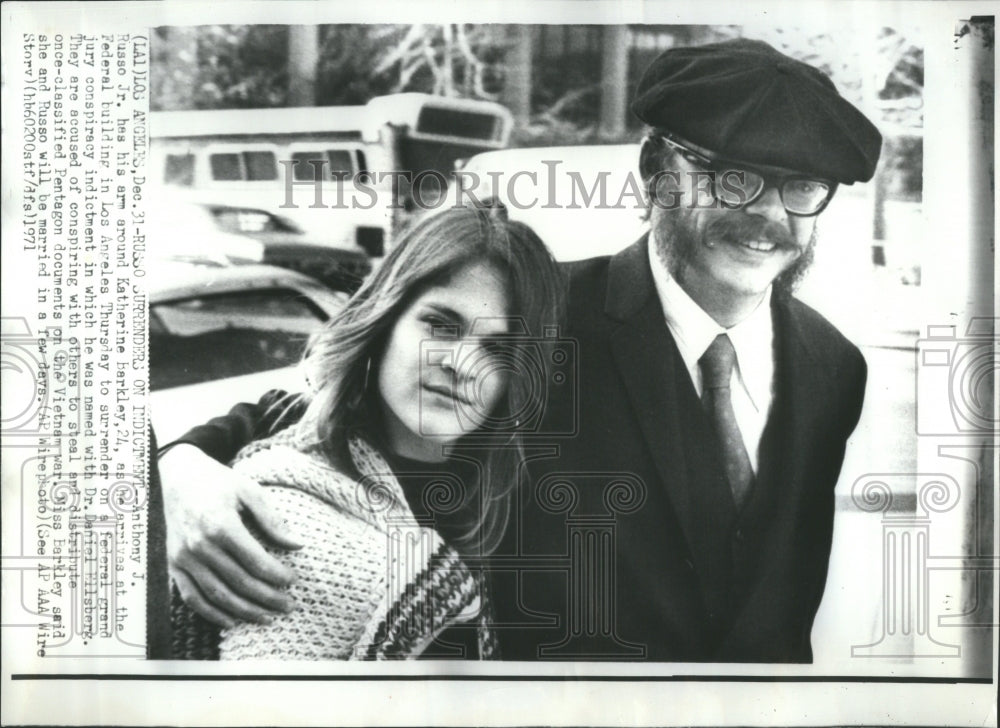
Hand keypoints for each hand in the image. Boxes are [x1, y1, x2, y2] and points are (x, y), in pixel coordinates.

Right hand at [160, 444, 303, 626]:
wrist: (173, 477)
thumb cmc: (215, 482)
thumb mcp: (248, 491)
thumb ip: (272, 520)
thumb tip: (298, 545)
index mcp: (221, 525)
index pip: (256, 562)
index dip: (278, 576)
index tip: (293, 581)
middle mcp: (200, 546)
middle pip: (240, 583)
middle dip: (268, 598)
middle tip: (289, 606)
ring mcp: (184, 558)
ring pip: (218, 596)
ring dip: (245, 611)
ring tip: (267, 617)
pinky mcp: (173, 566)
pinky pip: (191, 598)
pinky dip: (212, 614)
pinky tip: (232, 621)